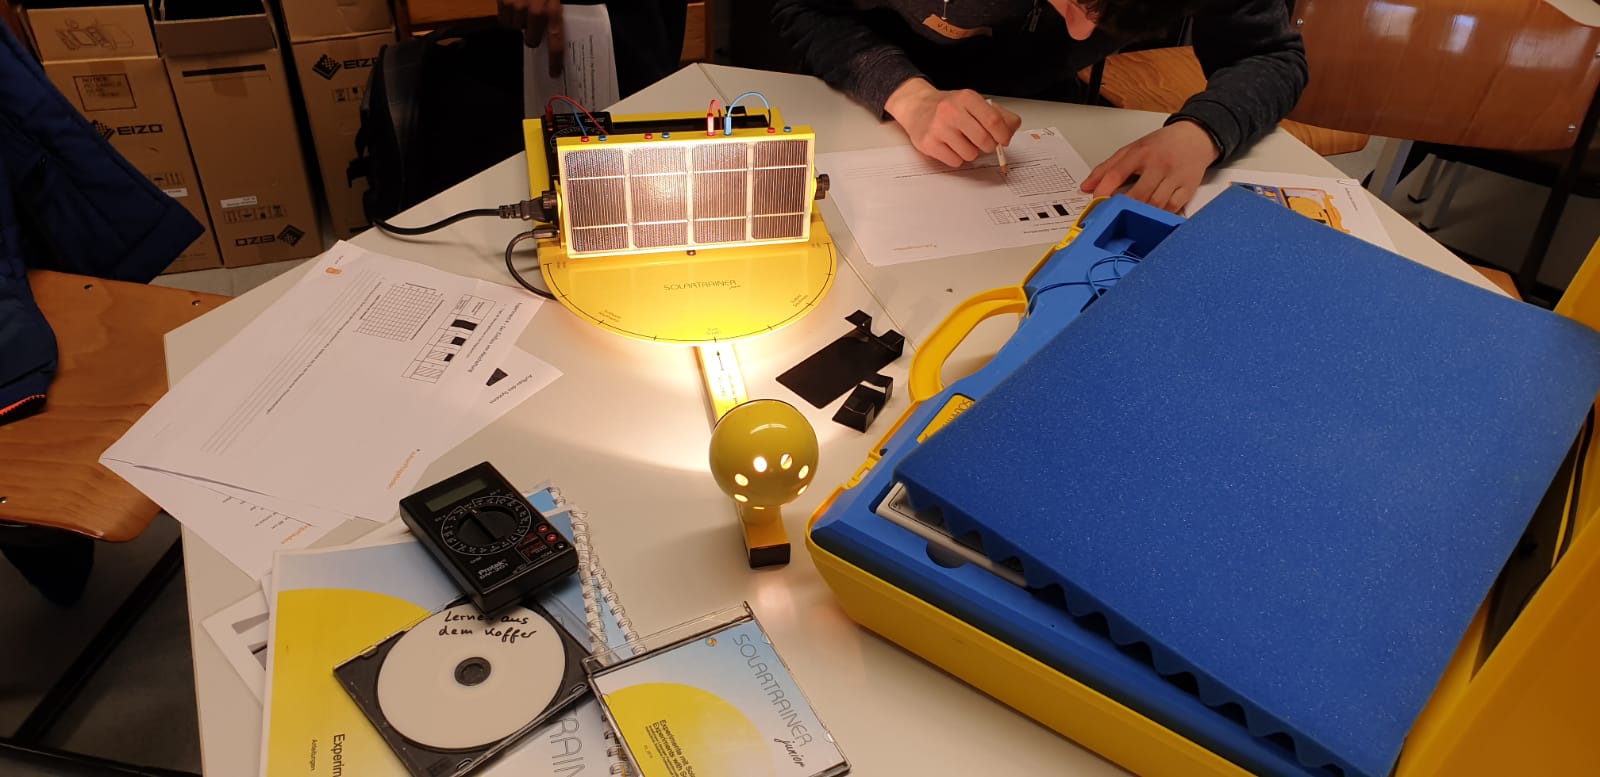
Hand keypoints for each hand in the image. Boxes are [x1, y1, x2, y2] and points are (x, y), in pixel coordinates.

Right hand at [497, 0, 563, 76]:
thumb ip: (555, 13)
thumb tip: (555, 34)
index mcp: (554, 9)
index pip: (555, 42)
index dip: (554, 60)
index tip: (554, 72)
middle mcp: (537, 10)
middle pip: (532, 40)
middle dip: (532, 36)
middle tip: (533, 25)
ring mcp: (519, 6)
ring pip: (517, 29)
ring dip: (520, 21)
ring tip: (523, 6)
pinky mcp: (505, 2)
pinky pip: (504, 20)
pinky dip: (508, 13)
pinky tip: (513, 3)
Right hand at [884, 79, 1020, 167]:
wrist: (917, 107)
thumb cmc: (949, 107)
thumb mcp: (974, 103)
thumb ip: (998, 115)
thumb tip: (1010, 132)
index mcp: (966, 98)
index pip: (994, 120)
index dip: (1003, 135)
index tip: (1003, 140)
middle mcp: (951, 111)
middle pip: (984, 140)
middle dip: (988, 146)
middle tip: (982, 142)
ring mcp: (938, 128)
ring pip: (970, 154)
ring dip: (970, 152)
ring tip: (962, 141)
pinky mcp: (929, 143)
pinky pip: (955, 161)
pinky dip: (957, 158)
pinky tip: (950, 146)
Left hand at [1081, 121, 1220, 211]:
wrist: (1196, 137)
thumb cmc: (1162, 145)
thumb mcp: (1131, 150)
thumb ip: (1107, 168)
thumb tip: (1086, 187)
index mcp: (1141, 153)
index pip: (1117, 173)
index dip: (1103, 191)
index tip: (1095, 202)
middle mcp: (1159, 164)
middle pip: (1138, 194)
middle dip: (1124, 207)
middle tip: (1113, 214)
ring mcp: (1175, 177)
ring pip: (1156, 205)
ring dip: (1141, 214)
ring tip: (1131, 218)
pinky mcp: (1188, 188)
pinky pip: (1172, 209)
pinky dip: (1160, 216)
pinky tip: (1151, 217)